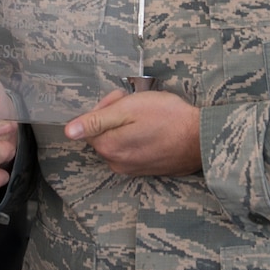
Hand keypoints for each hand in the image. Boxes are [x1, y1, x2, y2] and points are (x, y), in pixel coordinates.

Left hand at [64, 89, 201, 176]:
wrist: (201, 139)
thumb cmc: (166, 117)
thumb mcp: (129, 109)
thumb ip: (97, 120)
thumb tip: (68, 131)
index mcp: (108, 147)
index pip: (90, 124)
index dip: (105, 107)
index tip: (123, 99)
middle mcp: (115, 163)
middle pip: (104, 133)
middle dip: (116, 117)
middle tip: (138, 105)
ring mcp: (132, 169)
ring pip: (118, 141)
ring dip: (128, 127)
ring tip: (150, 117)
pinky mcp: (146, 170)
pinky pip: (132, 150)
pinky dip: (139, 138)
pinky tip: (155, 130)